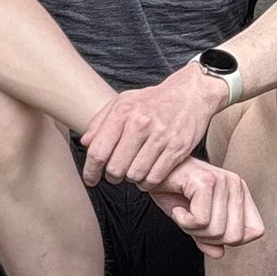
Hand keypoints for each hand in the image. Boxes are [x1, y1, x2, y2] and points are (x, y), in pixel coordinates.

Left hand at [80, 58, 225, 188]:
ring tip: (133, 171)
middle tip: (115, 174)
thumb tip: (85, 143)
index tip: (90, 179)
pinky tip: (147, 175)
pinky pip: (155, 176)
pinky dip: (148, 182)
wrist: (190, 93)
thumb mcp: (123, 102)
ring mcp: (161, 136)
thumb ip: (100, 121)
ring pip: (135, 174)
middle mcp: (141, 123)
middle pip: (115, 167)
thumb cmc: (153, 100)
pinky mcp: (178, 147)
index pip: (98, 150)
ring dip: (131, 179)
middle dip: (112, 176)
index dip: (91, 170)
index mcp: (123, 112)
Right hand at [147, 159, 264, 253]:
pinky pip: (201, 221)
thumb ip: (209, 237)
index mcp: (240, 192)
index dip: (231, 239)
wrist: (149, 172)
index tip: (209, 228)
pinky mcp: (206, 181)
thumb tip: (219, 254)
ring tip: (183, 213)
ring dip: (193, 229)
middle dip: (208, 237)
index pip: (256, 231)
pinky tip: (177, 209)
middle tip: (191, 221)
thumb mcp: (193, 220)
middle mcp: (236, 184)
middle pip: (234, 237)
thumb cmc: (172, 191)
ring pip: (217, 231)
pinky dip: (184, 222)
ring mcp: (222, 181)